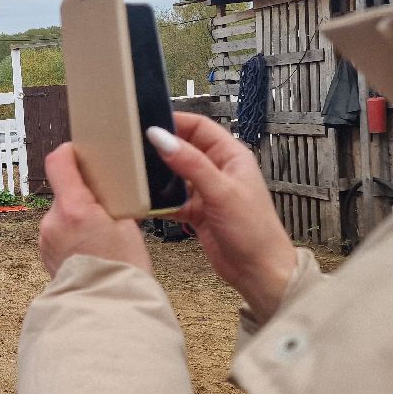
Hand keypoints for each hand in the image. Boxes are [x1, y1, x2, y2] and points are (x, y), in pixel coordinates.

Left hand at [38, 143, 152, 276]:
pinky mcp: (45, 253)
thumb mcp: (127, 224)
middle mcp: (53, 221)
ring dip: (77, 215)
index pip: (58, 162)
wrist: (107, 309)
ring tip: (101, 232)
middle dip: (83, 193)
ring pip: (62, 213)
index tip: (80, 152)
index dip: (70, 153)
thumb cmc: (123, 271)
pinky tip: (91, 247)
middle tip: (106, 205)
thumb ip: (110, 199)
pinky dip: (72, 234)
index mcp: (74, 208)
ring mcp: (46, 238)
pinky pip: (59, 232)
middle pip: (64, 190)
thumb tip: (105, 186)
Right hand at [146, 114, 297, 321]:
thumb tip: (161, 137)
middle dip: (161, 147)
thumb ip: (191, 163)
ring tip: (134, 173)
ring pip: (176, 175)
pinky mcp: (197, 212)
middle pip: (184, 148)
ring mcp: (207, 192)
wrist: (259, 272)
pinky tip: (144, 203)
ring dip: (158, 176)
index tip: (146, 122)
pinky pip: (172, 200)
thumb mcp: (221, 192)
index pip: (199, 127)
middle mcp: (218, 170)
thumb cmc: (253, 230)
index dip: (174, 121)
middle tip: (133, 147)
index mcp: (231, 156)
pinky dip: (159, 201)